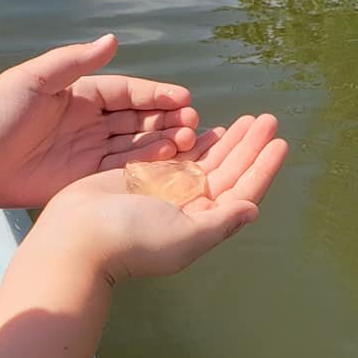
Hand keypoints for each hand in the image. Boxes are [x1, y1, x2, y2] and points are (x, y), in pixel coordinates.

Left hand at [0, 35, 198, 206]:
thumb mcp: (35, 79)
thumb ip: (74, 62)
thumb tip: (112, 40)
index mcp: (80, 95)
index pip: (127, 93)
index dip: (156, 95)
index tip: (184, 97)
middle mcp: (88, 122)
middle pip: (137, 120)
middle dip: (167, 120)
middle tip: (194, 123)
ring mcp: (87, 152)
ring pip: (134, 146)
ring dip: (162, 144)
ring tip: (189, 143)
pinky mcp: (82, 180)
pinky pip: (120, 172)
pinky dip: (144, 168)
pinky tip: (167, 165)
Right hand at [35, 114, 286, 281]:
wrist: (77, 236)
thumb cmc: (132, 239)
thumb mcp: (185, 236)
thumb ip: (221, 222)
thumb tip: (254, 209)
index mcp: (202, 223)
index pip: (242, 192)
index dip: (262, 168)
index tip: (281, 143)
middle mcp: (189, 208)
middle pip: (229, 172)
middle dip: (250, 146)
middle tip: (268, 118)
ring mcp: (166, 191)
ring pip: (207, 161)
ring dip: (229, 142)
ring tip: (248, 120)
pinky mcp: (143, 176)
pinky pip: (178, 155)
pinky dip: (196, 141)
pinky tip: (211, 128)